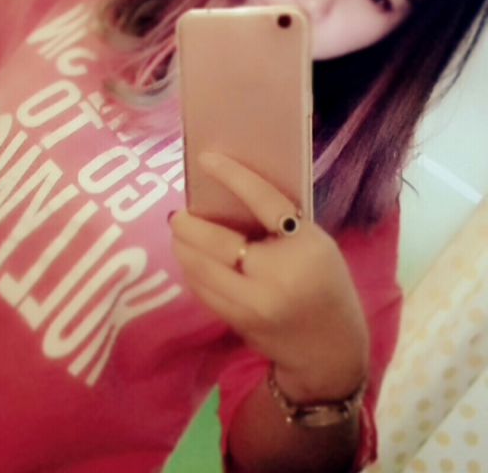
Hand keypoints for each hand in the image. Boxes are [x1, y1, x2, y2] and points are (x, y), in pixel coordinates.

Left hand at [169, 152, 368, 402]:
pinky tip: (192, 259)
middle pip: (216, 241)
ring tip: (181, 234)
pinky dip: (191, 269)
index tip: (206, 159)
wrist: (330, 350)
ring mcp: (253, 304)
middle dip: (188, 224)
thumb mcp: (315, 245)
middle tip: (179, 214)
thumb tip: (227, 196)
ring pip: (199, 267)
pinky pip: (201, 289)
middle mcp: (276, 276)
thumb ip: (279, 223)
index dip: (233, 176)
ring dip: (183, 247)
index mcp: (305, 247)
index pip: (264, 201)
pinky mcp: (237, 322)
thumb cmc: (326, 286)